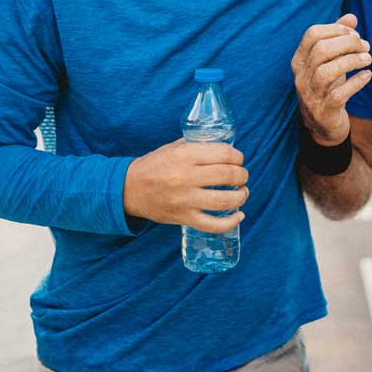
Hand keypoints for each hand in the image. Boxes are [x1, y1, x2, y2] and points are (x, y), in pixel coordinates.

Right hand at [123, 139, 248, 231]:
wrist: (128, 189)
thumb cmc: (154, 166)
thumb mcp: (174, 148)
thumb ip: (198, 145)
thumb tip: (226, 147)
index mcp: (184, 156)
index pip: (224, 154)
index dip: (238, 157)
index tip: (238, 159)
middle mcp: (185, 177)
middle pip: (228, 176)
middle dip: (242, 175)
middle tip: (242, 176)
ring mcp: (185, 200)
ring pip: (225, 201)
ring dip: (241, 196)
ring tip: (242, 192)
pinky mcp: (183, 218)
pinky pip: (213, 225)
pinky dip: (230, 222)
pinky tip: (239, 215)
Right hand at [292, 14, 371, 144]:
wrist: (324, 126)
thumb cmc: (328, 87)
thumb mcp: (331, 62)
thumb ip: (338, 38)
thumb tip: (351, 17)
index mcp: (300, 61)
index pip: (312, 35)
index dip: (335, 29)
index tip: (354, 33)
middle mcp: (301, 77)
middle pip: (320, 51)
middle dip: (347, 44)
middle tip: (366, 46)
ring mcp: (310, 96)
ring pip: (326, 72)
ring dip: (351, 61)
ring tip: (368, 59)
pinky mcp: (323, 112)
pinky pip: (338, 95)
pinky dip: (355, 82)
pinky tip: (367, 75)